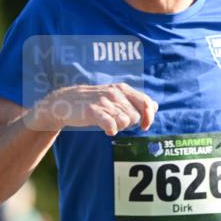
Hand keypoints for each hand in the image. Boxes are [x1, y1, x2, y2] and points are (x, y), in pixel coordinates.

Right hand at [25, 82, 157, 135]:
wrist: (65, 102)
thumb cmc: (94, 102)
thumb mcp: (116, 98)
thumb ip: (136, 101)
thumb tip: (155, 105)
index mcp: (122, 89)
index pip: (145, 102)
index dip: (149, 116)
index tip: (145, 126)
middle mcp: (115, 93)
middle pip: (135, 116)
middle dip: (129, 123)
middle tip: (115, 121)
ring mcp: (104, 101)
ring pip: (125, 121)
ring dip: (119, 127)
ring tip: (108, 123)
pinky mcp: (93, 110)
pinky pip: (111, 124)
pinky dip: (111, 129)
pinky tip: (108, 131)